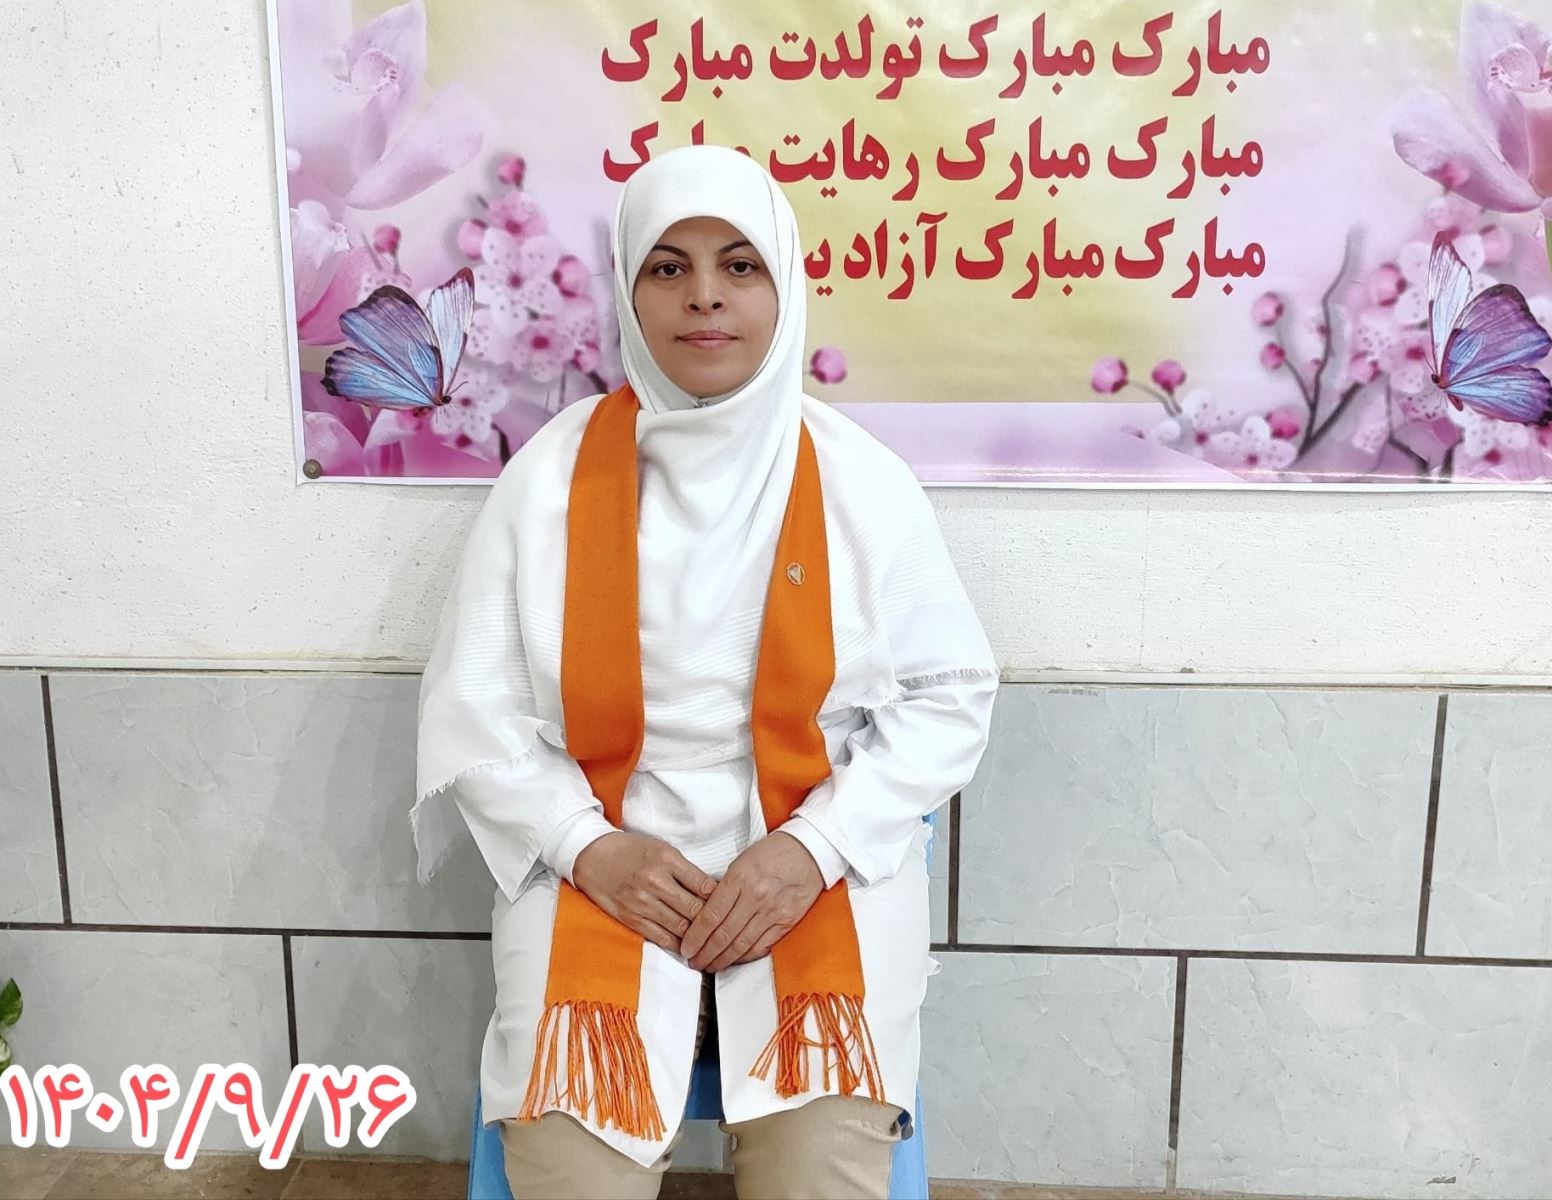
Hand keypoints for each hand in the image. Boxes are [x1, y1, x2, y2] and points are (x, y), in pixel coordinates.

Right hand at [572, 832, 716, 953]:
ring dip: (698, 938)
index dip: (721, 901)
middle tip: (727, 931)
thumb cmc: (632, 851)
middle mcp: (656, 881)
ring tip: (712, 943)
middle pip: (695, 909)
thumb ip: (686, 870)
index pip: (704, 886)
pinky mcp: (631, 918)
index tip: (731, 908)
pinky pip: (660, 937)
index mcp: (668, 860)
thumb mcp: (662, 850)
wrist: (594, 856)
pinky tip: (688, 947)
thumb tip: (713, 892)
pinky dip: (677, 944)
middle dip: (713, 923)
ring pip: (680, 927)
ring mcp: (642, 901)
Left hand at [681, 832, 823, 971]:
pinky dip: (745, 957)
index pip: (711, 916)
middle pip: (724, 934)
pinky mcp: (787, 922)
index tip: (686, 948)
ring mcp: (773, 911)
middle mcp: (756, 897)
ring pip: (742, 944)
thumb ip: (724, 888)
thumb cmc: (771, 853)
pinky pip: (762, 946)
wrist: (808, 852)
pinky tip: (734, 961)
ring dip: (722, 959)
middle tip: (693, 963)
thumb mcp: (741, 862)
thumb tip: (705, 916)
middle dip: (705, 953)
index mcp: (740, 878)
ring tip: (709, 966)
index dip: (695, 937)